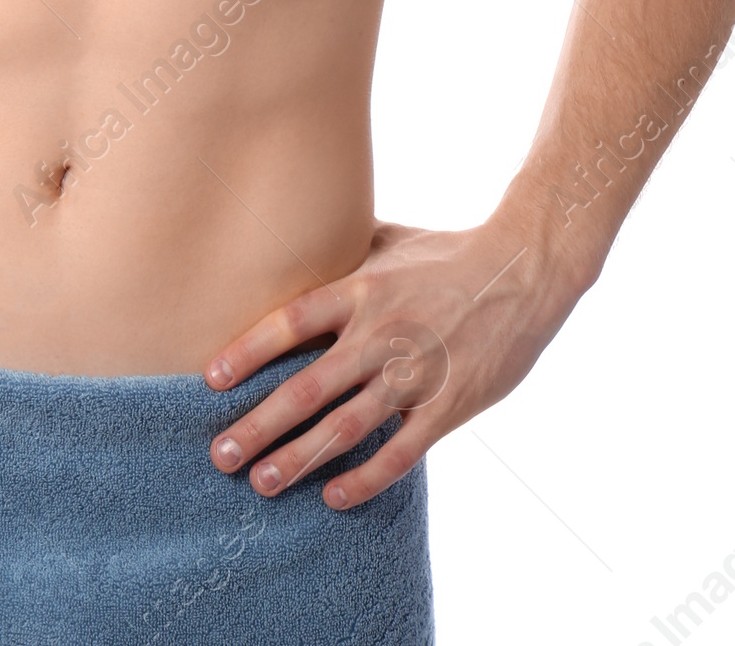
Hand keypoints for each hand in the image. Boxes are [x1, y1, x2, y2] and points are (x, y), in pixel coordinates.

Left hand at [203, 218, 578, 509]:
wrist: (523, 270)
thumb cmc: (449, 253)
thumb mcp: (390, 240)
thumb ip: (344, 249)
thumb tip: (298, 237)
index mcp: (361, 290)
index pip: (292, 322)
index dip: (249, 351)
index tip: (211, 380)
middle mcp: (380, 334)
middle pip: (308, 386)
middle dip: (260, 424)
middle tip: (219, 455)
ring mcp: (415, 373)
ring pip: (346, 426)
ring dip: (301, 458)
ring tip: (262, 484)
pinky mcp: (448, 406)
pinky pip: (401, 452)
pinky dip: (366, 479)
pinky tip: (334, 498)